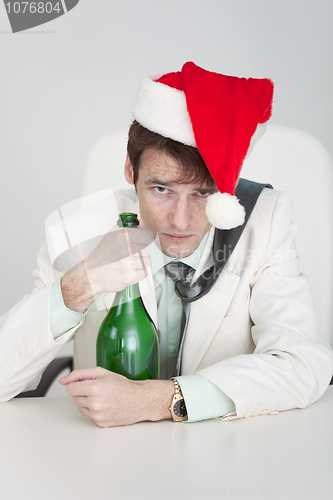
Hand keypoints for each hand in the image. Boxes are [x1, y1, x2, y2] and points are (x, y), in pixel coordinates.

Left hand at [59, 367, 173, 427]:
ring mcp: (97, 415)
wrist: (139, 400)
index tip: (86, 383)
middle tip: (98, 389)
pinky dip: (94, 411)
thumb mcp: (102, 372)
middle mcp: (94, 403)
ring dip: (87, 402)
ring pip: (80, 407)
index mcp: (93, 388)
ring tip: (103, 397)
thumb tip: (63, 380)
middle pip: (74, 398)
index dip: (77, 384)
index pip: (69, 388)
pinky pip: (89, 416)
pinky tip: (106, 406)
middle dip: (82, 392)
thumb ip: (80, 374)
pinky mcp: (100, 424)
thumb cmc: (123, 386)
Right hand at [61, 223, 153, 311]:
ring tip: (127, 264)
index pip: (146, 235)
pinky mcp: (130, 277)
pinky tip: (128, 271)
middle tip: (129, 255)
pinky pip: (144, 273)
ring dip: (139, 263)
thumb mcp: (111, 236)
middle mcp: (126, 249)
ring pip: (147, 261)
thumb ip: (126, 228)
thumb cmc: (101, 257)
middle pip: (147, 249)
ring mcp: (129, 264)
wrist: (91, 275)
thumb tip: (141, 225)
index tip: (142, 241)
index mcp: (122, 236)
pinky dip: (138, 273)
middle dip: (140, 252)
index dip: (144, 239)